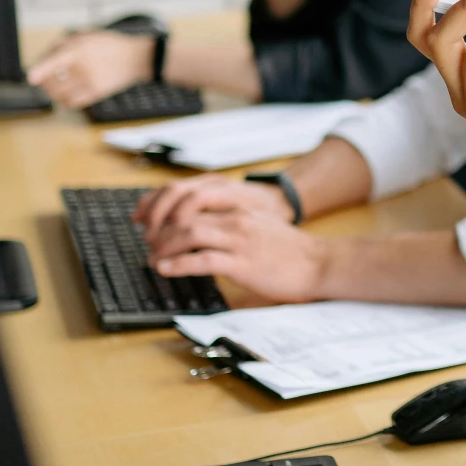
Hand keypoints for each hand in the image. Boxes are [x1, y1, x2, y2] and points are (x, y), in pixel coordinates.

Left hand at [27, 29, 153, 109]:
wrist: (134, 58)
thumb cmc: (108, 45)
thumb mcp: (85, 35)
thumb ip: (61, 45)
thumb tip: (42, 60)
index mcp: (79, 49)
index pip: (55, 61)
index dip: (41, 70)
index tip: (31, 77)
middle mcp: (84, 66)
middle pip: (53, 80)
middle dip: (45, 81)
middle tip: (45, 78)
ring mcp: (90, 81)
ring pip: (60, 94)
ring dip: (53, 92)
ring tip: (57, 86)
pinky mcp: (96, 93)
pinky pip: (72, 102)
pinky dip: (65, 100)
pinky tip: (68, 93)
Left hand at [143, 198, 330, 305]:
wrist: (318, 263)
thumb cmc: (290, 250)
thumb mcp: (259, 225)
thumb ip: (232, 223)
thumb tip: (202, 232)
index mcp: (239, 207)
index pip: (191, 197)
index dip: (164, 206)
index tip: (149, 218)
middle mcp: (236, 218)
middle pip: (185, 214)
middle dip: (159, 228)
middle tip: (147, 241)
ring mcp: (239, 240)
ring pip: (189, 233)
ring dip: (165, 246)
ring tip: (152, 258)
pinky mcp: (243, 262)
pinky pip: (202, 259)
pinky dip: (179, 263)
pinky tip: (166, 268)